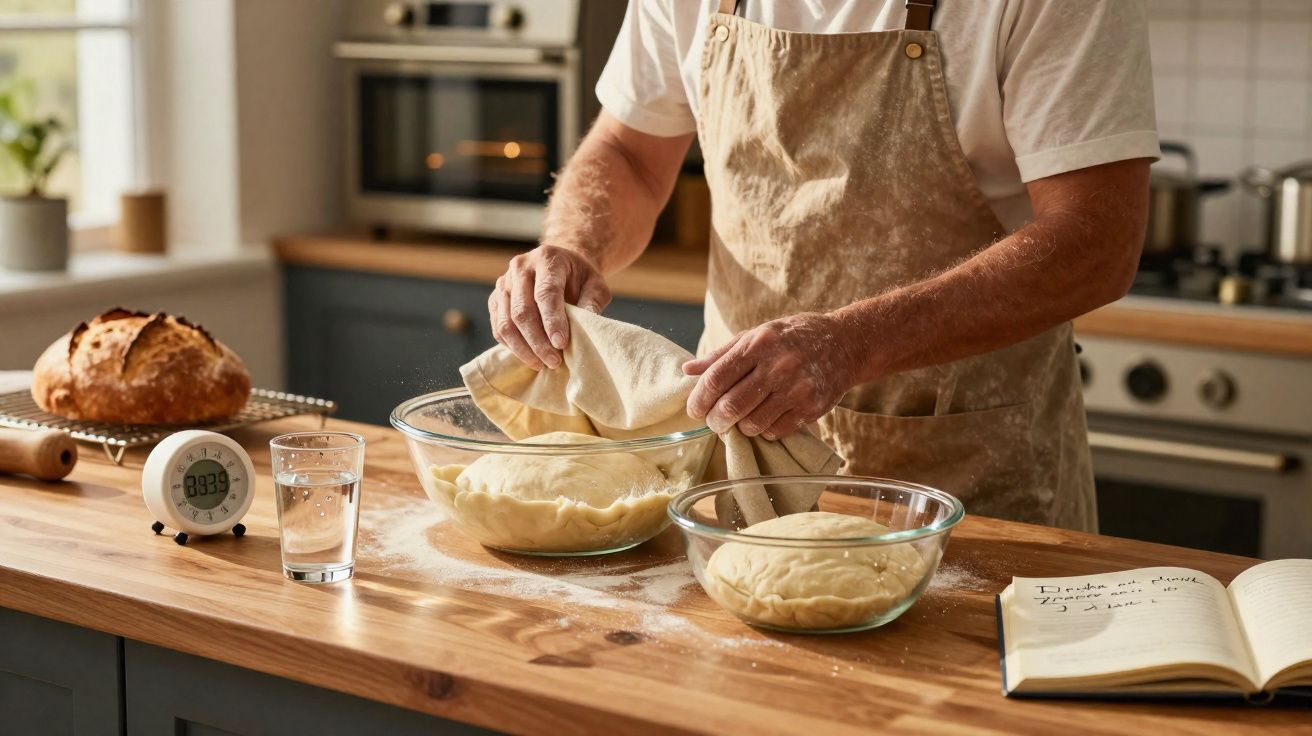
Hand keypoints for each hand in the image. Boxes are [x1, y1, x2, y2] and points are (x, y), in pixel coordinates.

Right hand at [488, 245, 610, 369]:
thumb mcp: (596, 285)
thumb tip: (586, 326)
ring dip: (523, 348)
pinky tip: (529, 356)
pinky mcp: (495, 299)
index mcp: (547, 258)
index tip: (561, 344)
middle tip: (554, 361)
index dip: (552, 321)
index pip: (546, 293)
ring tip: (542, 364)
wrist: (560, 265)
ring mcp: (504, 282)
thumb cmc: (580, 278)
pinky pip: (498, 328)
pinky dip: (512, 346)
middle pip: (522, 310)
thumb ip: (592, 303)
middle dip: (538, 341)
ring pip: (506, 322)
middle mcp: (520, 267)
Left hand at [683, 312, 856, 439]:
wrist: (845, 343)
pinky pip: (775, 431)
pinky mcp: (811, 407)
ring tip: (741, 419)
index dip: (699, 399)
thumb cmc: (792, 337)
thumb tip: (687, 370)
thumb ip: (721, 354)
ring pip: (752, 424)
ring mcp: (796, 388)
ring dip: (740, 428)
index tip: (694, 410)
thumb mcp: (756, 334)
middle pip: (731, 406)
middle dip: (715, 420)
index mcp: (758, 343)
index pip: (716, 378)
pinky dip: (764, 430)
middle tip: (714, 421)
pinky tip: (766, 418)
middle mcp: (778, 365)